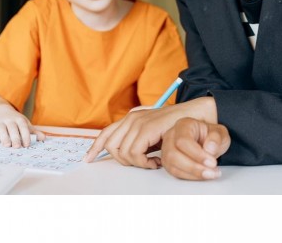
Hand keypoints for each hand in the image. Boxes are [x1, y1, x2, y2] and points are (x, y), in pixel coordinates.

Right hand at [0, 104, 45, 147]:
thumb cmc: (14, 121)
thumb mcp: (24, 124)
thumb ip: (33, 132)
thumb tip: (44, 138)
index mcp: (19, 119)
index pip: (23, 126)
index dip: (25, 135)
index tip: (27, 144)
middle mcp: (9, 120)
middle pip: (13, 128)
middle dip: (15, 137)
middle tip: (17, 147)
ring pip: (1, 129)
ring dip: (4, 137)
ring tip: (7, 145)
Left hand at [84, 97, 216, 168]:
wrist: (192, 116)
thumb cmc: (173, 127)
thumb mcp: (151, 133)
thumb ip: (137, 139)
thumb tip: (124, 153)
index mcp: (130, 119)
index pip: (106, 133)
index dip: (95, 147)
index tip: (89, 159)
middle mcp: (131, 118)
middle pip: (111, 145)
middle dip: (122, 160)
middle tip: (140, 163)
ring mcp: (138, 122)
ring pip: (122, 152)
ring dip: (136, 163)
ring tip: (151, 163)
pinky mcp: (147, 128)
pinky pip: (135, 153)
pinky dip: (144, 163)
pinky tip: (156, 162)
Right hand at [161, 117, 230, 179]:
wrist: (208, 143)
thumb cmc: (211, 137)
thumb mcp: (220, 133)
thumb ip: (216, 138)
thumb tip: (209, 148)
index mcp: (184, 125)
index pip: (183, 140)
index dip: (197, 154)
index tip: (212, 162)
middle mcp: (172, 135)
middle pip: (173, 154)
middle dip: (193, 167)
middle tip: (211, 171)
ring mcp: (167, 149)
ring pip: (171, 165)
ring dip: (192, 173)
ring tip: (209, 174)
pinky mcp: (168, 162)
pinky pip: (174, 172)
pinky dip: (189, 177)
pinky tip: (202, 176)